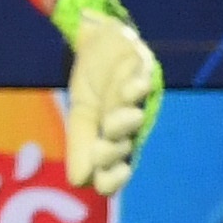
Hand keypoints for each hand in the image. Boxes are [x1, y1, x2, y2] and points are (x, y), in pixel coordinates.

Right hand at [62, 10, 162, 198]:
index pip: (113, 173)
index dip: (111, 179)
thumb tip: (79, 182)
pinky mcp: (143, 70)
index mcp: (112, 140)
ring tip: (128, 116)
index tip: (101, 176)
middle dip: (113, 150)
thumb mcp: (81, 115)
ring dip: (125, 122)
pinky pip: (142, 82)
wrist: (99, 40)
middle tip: (104, 142)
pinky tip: (135, 87)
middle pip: (124, 149)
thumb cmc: (92, 83)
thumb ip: (80, 145)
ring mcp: (138, 99)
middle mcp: (129, 124)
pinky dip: (136, 87)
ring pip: (132, 119)